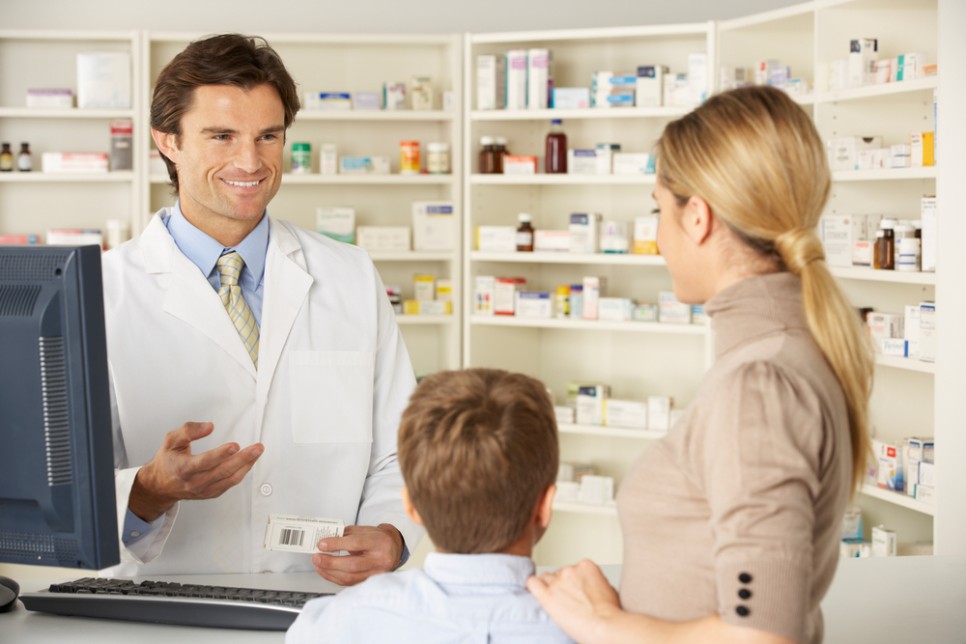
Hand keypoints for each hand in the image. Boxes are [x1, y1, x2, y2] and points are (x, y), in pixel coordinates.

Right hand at [129, 421, 263, 520]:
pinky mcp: (212, 493)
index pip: (205, 462)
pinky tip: (249, 462)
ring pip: (230, 479)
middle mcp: (195, 482)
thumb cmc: (168, 461)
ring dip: (247, 465)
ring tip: (257, 452)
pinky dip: (242, 472)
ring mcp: (204, 490)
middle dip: (243, 459)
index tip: (234, 445)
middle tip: (257, 448)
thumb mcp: (171, 441)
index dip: (221, 454)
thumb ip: (188, 430)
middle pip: (223, 471)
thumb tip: (208, 426)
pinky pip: (230, 483)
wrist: (161, 485)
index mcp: (184, 468)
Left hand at [311, 524, 402, 585]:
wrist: (393, 549)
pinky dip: (334, 578)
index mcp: (379, 542)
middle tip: (316, 557)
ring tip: (318, 564)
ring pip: (350, 577)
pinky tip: (325, 571)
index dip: (337, 544)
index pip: (356, 544)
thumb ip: (347, 535)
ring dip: (330, 572)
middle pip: (352, 564)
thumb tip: (326, 541)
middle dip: (330, 562)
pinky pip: (349, 583)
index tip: (321, 544)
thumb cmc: (377, 538)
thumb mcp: (365, 530)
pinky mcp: (370, 582)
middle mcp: (380, 560)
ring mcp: (376, 573)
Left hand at [526, 559, 621, 643]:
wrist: (605, 626)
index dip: (574, 582)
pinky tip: (537, 594)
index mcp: (586, 565)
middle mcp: (570, 570)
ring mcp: (558, 582)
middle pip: (559, 573)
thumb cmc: (610, 613)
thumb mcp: (608, 588)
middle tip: (568, 600)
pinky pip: (532, 584)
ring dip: (549, 588)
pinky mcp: (547, 596)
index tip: (577, 592)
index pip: (573, 568)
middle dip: (562, 585)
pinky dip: (533, 587)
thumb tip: (588, 588)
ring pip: (545, 578)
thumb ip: (594, 582)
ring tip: (556, 602)